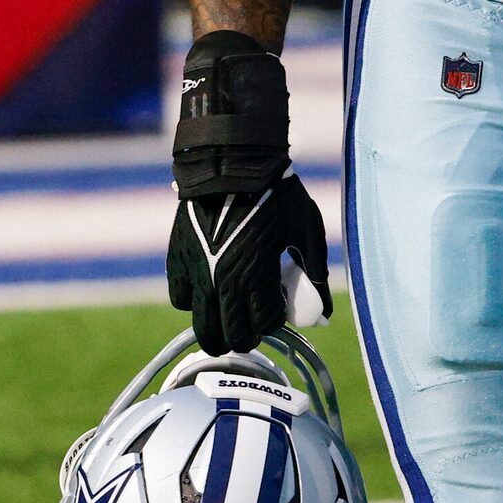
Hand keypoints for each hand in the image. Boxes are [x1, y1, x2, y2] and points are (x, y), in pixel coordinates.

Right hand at [168, 31, 330, 351]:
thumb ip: (315, 273)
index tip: (278, 310)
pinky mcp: (177, 260)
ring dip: (219, 329)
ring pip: (202, 328)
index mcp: (257, 276)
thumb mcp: (308, 231)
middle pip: (231, 338)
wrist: (232, 164)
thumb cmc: (278, 195)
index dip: (274, 324)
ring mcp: (196, 274)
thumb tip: (325, 312)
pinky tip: (210, 286)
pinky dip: (194, 300)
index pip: (263, 327)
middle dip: (246, 336)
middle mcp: (223, 282)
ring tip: (232, 316)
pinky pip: (181, 299)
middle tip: (255, 322)